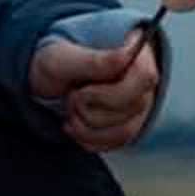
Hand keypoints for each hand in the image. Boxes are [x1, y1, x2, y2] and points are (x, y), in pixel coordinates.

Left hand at [32, 27, 163, 152]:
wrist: (50, 76)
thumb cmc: (56, 61)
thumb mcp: (62, 58)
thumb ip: (93, 60)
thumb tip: (127, 55)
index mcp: (135, 52)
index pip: (144, 77)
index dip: (109, 93)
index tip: (79, 91)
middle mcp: (143, 80)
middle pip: (133, 107)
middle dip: (91, 109)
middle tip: (72, 96)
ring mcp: (139, 104)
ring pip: (125, 131)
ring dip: (87, 127)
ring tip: (72, 109)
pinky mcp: (130, 124)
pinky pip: (116, 143)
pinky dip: (88, 139)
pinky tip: (75, 124)